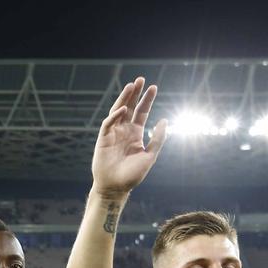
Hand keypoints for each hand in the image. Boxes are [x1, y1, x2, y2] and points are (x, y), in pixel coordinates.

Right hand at [91, 77, 166, 196]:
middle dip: (135, 94)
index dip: (147, 100)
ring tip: (131, 85)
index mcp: (135, 134)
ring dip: (124, 98)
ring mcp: (113, 134)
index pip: (141, 112)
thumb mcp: (150, 156)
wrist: (116, 188)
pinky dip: (115, 116)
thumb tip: (164, 120)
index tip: (153, 87)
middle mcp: (124, 131)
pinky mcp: (103, 139)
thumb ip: (157, 139)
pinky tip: (123, 109)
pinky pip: (108, 124)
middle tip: (141, 79)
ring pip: (118, 111)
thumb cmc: (132, 175)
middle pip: (130, 107)